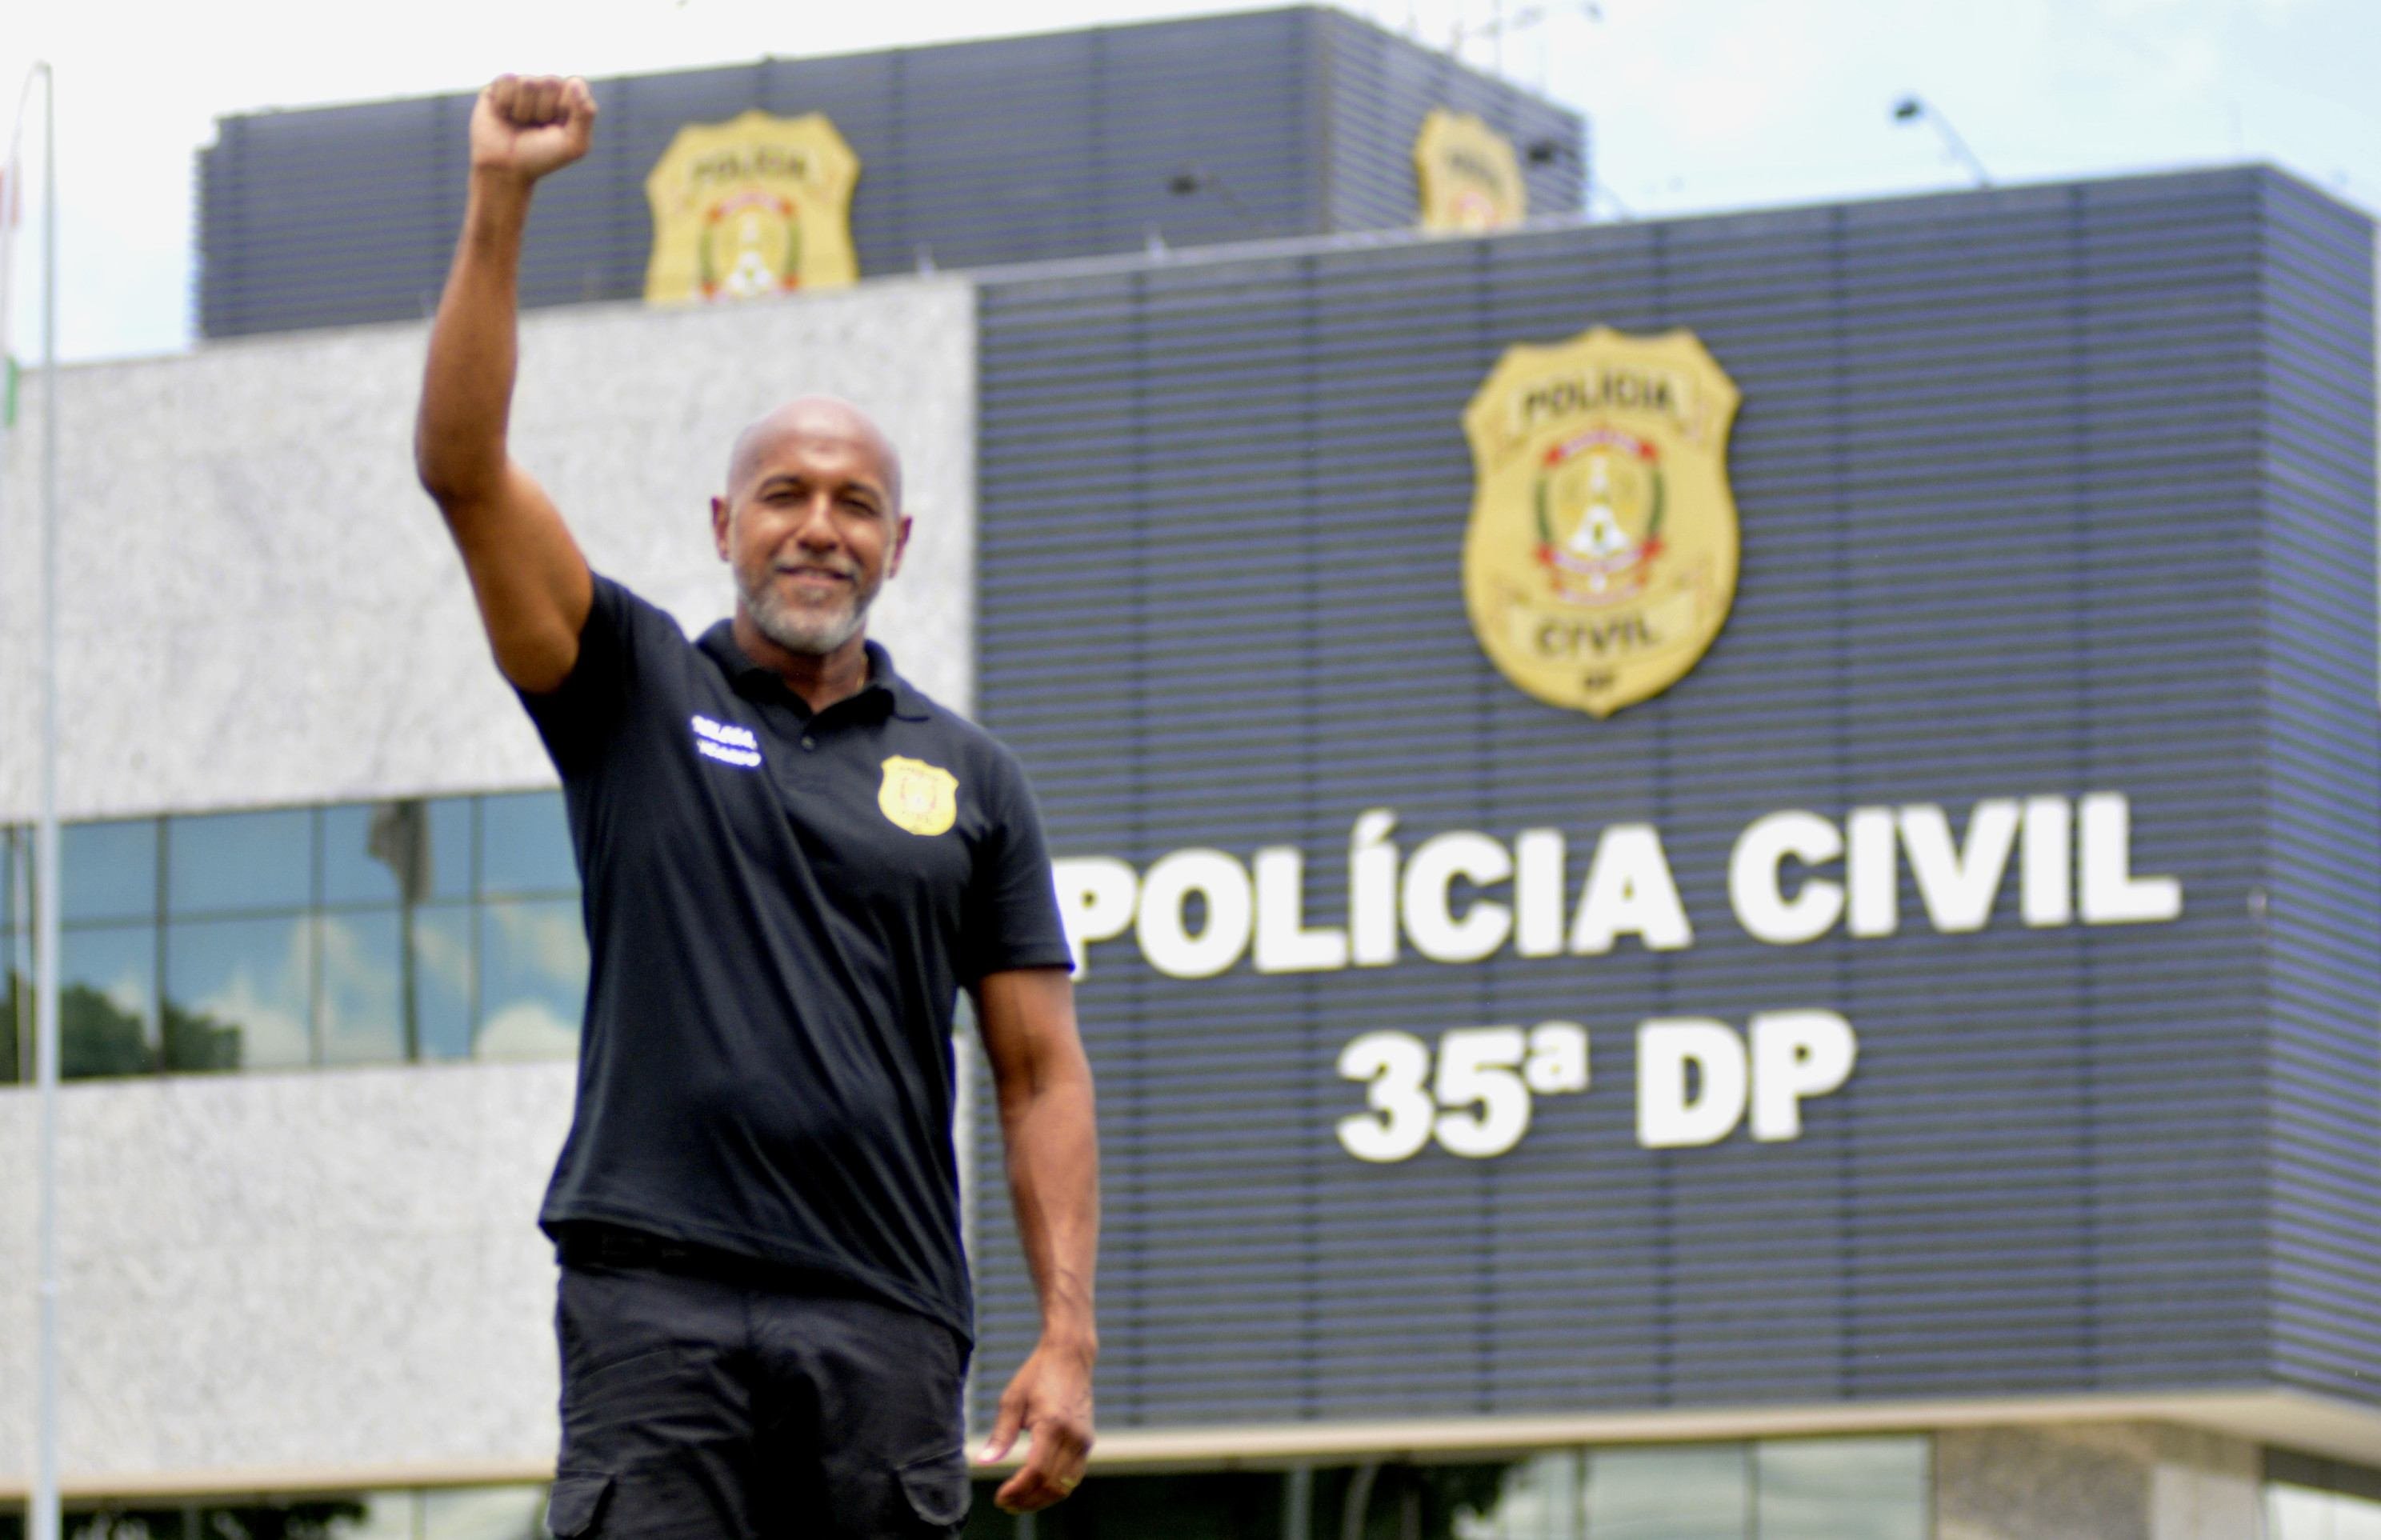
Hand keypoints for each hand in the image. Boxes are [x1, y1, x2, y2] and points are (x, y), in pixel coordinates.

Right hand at [471, 74, 595, 181]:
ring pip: (528, 83)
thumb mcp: (574, 145)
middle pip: (551, 82)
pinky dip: (505, 104)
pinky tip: (504, 114)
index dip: (566, 108)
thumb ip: (585, 115)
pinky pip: (507, 81)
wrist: (506, 168)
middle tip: (538, 127)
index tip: (559, 127)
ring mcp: (525, 84)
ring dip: (524, 110)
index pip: (576, 84)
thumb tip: (574, 81)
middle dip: (544, 111)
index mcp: (571, 98)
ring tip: (521, 123)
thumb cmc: (543, 156)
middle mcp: (549, 87)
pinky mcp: (501, 84)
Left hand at [977, 1338, 1094, 1512]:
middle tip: (1005, 1503)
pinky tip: (1036, 1488)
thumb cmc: (1037, 1374)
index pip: (1036, 1471)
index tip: (1000, 1497)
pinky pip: (1073, 1476)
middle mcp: (1074, 1436)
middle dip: (1027, 1500)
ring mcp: (1084, 1440)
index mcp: (1053, 1425)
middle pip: (1052, 1485)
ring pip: (1066, 1486)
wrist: (1070, 1356)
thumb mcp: (1012, 1400)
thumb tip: (984, 1462)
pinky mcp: (1088, 1441)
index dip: (1018, 1490)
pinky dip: (1055, 1488)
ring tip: (1018, 1501)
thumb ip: (1000, 1435)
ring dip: (1042, 1499)